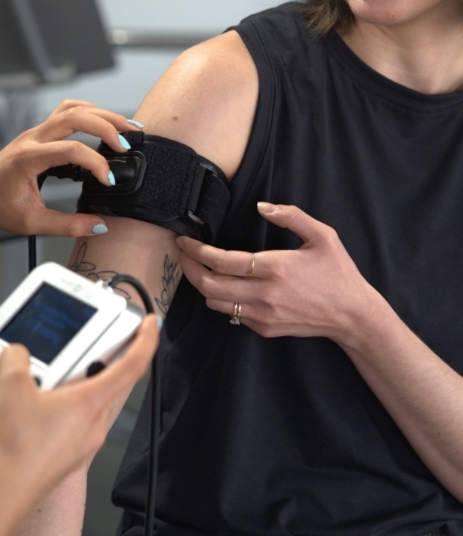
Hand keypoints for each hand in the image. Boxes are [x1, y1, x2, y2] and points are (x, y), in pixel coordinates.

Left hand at [0, 99, 140, 237]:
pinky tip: (104, 124)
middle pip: (76, 116)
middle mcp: (33, 138)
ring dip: (101, 114)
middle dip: (107, 126)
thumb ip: (67, 225)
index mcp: (29, 158)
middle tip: (128, 142)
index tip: (109, 181)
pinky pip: (67, 111)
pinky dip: (89, 113)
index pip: (72, 150)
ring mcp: (36, 131)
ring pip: (73, 108)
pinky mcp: (40, 132)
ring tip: (125, 127)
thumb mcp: (31, 222)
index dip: (97, 163)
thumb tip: (98, 225)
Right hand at [0, 315, 158, 503]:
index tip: (150, 325)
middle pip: (94, 380)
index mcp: (91, 401)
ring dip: (40, 390)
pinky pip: (50, 423)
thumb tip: (16, 354)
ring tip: (12, 385)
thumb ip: (16, 358)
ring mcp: (77, 442)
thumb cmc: (14, 450)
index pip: (133, 365)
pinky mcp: (59, 456)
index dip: (145, 340)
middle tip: (56, 353)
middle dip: (71, 364)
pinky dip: (27, 413)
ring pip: (66, 402)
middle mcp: (91, 423)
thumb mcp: (10, 385)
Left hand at [177, 202, 377, 344]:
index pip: (222, 261)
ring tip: (198, 269)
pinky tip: (224, 285)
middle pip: (209, 286)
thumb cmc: (338, 273)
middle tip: (182, 255)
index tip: (184, 241)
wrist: (353, 316)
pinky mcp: (265, 329)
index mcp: (276, 267)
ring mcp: (263, 315)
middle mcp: (265, 294)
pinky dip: (221, 300)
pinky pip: (232, 314)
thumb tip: (261, 207)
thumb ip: (291, 216)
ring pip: (215, 303)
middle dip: (189, 269)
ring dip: (202, 286)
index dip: (197, 251)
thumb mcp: (322, 235)